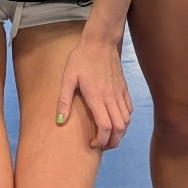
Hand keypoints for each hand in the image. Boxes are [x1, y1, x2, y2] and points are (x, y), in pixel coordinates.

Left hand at [54, 29, 131, 150]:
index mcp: (97, 97)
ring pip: (126, 121)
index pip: (105, 127)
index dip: (101, 140)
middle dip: (113, 142)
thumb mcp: (67, 78)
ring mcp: (120, 93)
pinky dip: (125, 120)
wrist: (100, 42)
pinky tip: (116, 120)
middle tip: (102, 145)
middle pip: (120, 128)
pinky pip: (129, 109)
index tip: (92, 143)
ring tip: (108, 136)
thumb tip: (59, 121)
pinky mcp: (124, 89)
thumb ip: (63, 100)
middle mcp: (111, 98)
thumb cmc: (81, 58)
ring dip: (120, 133)